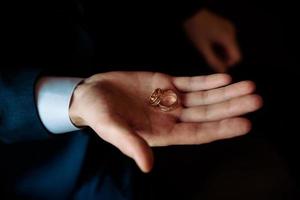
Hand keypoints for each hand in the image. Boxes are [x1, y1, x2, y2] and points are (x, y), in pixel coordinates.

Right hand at [69, 72, 261, 171]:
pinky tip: (223, 78)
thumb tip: (147, 166)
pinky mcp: (164, 83)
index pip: (197, 133)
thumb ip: (130, 144)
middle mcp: (170, 118)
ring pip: (203, 97)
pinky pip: (190, 82)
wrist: (91, 93)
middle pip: (207, 113)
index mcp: (161, 133)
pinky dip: (207, 81)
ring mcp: (169, 100)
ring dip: (225, 92)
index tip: (245, 123)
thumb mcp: (110, 129)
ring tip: (248, 86)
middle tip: (256, 99)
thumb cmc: (98, 114)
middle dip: (231, 107)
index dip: (221, 129)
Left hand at [184, 9, 241, 71]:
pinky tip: (209, 44)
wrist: (191, 13)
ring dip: (221, 52)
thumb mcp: (203, 48)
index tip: (216, 66)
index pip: (237, 58)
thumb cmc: (196, 30)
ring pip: (229, 46)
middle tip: (210, 59)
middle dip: (224, 58)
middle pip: (233, 52)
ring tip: (208, 51)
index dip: (228, 65)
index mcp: (228, 38)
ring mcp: (229, 28)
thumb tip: (221, 71)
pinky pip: (226, 40)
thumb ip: (213, 61)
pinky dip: (220, 45)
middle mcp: (232, 32)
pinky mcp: (224, 26)